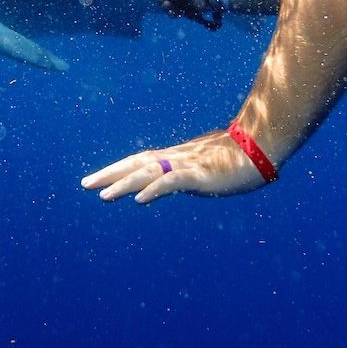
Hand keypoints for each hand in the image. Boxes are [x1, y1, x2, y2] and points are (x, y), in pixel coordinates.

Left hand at [80, 130, 265, 203]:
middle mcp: (176, 158)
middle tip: (84, 184)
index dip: (117, 169)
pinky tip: (140, 200)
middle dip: (109, 174)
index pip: (139, 162)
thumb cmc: (239, 157)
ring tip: (103, 195)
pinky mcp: (201, 174)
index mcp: (177, 158)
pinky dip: (154, 189)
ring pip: (149, 173)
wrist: (262, 147)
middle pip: (136, 164)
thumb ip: (189, 174)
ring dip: (124, 183)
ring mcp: (188, 165)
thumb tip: (178, 180)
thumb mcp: (207, 167)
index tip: (96, 179)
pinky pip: (173, 181)